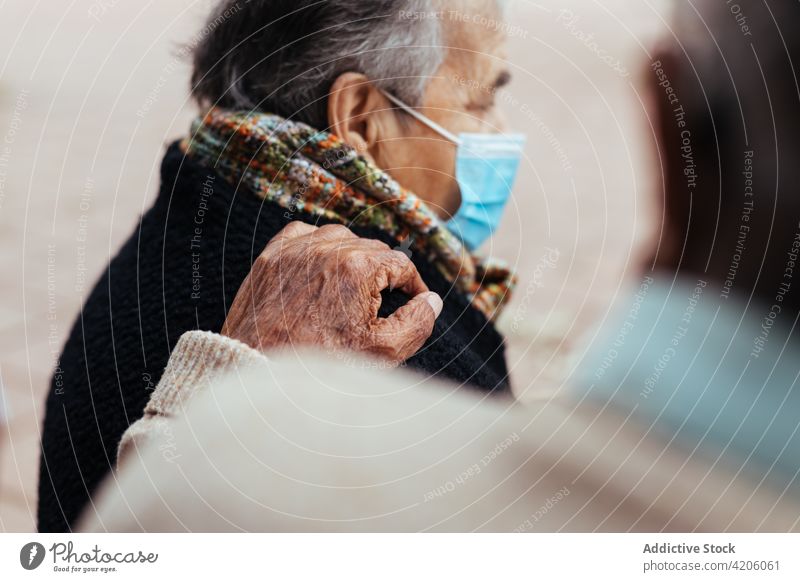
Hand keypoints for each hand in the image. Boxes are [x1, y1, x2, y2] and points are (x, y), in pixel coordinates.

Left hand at [221, 222, 442, 363]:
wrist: (260, 374)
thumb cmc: (321, 367)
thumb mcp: (382, 352)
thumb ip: (416, 322)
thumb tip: (431, 301)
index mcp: (358, 267)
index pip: (401, 263)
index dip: (414, 284)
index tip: (415, 301)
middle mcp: (326, 249)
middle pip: (372, 250)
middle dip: (383, 275)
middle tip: (383, 306)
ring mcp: (295, 250)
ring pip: (339, 238)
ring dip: (352, 258)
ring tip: (353, 290)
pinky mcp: (271, 258)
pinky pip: (303, 235)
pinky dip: (317, 246)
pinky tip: (321, 269)